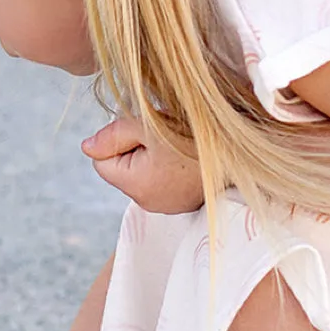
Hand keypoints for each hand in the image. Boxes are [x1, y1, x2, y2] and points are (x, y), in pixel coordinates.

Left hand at [82, 116, 205, 213]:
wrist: (242, 151)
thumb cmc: (197, 135)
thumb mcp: (149, 125)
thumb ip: (113, 135)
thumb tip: (87, 147)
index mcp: (136, 185)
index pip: (102, 162)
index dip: (116, 140)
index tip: (141, 130)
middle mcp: (149, 202)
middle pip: (122, 168)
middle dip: (134, 148)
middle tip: (162, 135)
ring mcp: (168, 205)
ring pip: (142, 173)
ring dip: (152, 156)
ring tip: (178, 144)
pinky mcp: (184, 201)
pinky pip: (162, 180)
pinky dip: (169, 167)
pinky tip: (187, 156)